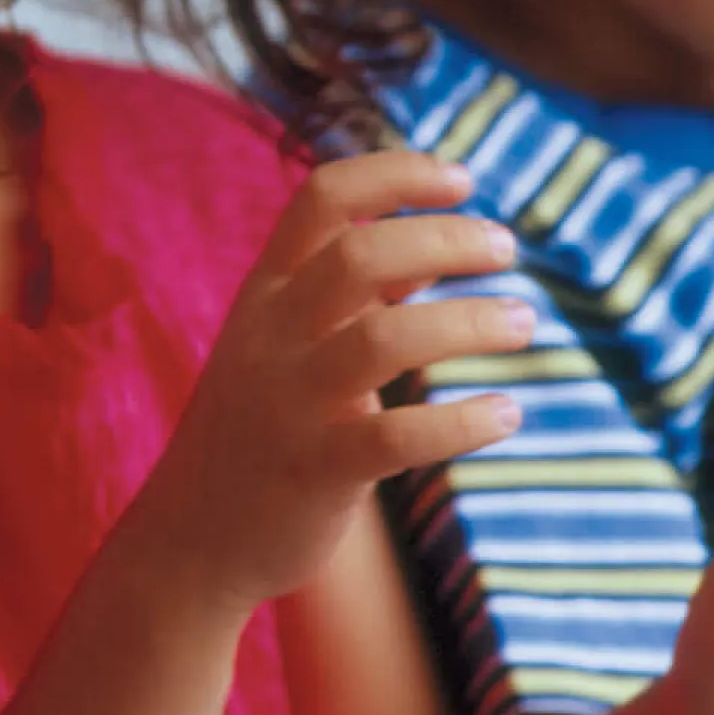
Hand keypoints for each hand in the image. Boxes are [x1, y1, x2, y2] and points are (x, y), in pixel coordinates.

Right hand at [120, 151, 534, 612]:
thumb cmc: (257, 432)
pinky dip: (463, 421)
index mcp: (263, 294)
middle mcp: (270, 337)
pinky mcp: (314, 470)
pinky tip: (506, 415)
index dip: (398, 174)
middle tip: (507, 249)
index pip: (323, 198)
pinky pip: (398, 436)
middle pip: (361, 254)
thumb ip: (350, 297)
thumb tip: (434, 248)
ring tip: (522, 322)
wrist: (190, 540)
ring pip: (386, 338)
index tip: (463, 180)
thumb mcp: (284, 347)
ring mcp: (288, 404)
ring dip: (468, 321)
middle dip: (446, 238)